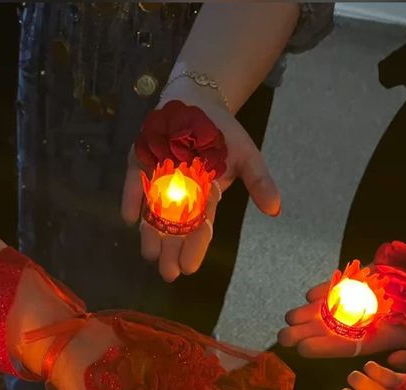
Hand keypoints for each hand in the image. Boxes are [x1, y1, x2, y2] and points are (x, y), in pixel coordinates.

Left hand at [121, 85, 279, 282]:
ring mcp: (157, 181)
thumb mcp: (247, 156)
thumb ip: (259, 182)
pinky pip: (133, 184)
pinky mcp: (139, 164)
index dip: (195, 248)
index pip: (199, 229)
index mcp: (204, 200)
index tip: (189, 267)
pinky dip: (131, 199)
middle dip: (170, 251)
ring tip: (150, 254)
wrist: (199, 100)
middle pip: (173, 229)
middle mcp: (179, 197)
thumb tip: (275, 209)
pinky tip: (130, 217)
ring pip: (151, 214)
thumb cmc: (223, 133)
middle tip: (168, 272)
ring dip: (150, 234)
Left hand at [279, 254, 405, 368]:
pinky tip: (310, 295)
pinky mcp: (373, 279)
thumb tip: (391, 363)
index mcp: (386, 339)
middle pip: (336, 329)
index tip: (304, 349)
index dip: (328, 347)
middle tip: (284, 335)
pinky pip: (347, 285)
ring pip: (336, 307)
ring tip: (289, 316)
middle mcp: (373, 322)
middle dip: (309, 332)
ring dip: (312, 312)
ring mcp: (370, 300)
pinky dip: (330, 288)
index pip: (352, 346)